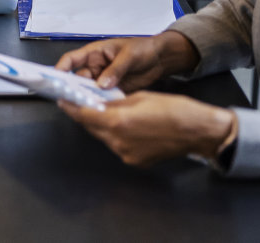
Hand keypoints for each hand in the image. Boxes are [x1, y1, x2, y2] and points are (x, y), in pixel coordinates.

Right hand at [54, 31, 198, 93]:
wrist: (160, 58)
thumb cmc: (143, 48)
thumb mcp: (128, 55)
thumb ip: (115, 70)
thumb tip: (102, 84)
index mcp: (95, 53)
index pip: (72, 60)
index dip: (62, 68)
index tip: (56, 79)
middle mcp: (96, 67)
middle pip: (78, 79)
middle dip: (76, 89)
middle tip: (75, 99)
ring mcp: (104, 79)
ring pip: (90, 91)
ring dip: (89, 98)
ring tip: (91, 106)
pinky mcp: (113, 90)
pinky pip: (103, 98)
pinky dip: (102, 103)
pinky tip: (104, 109)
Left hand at [57, 91, 234, 167]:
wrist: (196, 130)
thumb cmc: (173, 109)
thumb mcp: (139, 98)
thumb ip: (114, 103)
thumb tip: (99, 104)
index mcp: (117, 123)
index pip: (85, 116)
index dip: (72, 108)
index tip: (63, 101)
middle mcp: (118, 142)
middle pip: (93, 128)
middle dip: (87, 116)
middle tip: (83, 104)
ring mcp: (126, 154)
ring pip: (105, 138)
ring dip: (103, 126)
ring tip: (110, 113)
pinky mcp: (135, 161)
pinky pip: (119, 146)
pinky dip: (118, 136)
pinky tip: (127, 126)